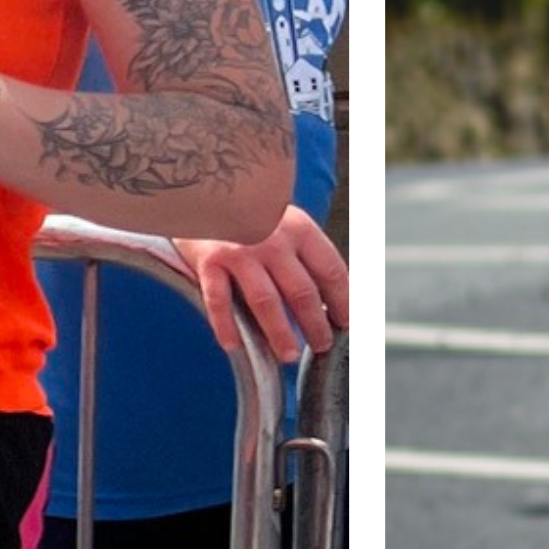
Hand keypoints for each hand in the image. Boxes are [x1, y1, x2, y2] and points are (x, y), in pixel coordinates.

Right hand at [192, 201, 348, 358]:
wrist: (202, 194)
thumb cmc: (250, 219)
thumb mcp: (285, 225)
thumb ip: (306, 256)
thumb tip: (335, 299)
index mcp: (299, 228)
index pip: (331, 270)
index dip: (344, 301)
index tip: (347, 323)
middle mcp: (272, 239)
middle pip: (302, 291)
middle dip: (316, 325)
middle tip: (322, 345)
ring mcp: (240, 251)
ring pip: (266, 301)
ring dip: (280, 333)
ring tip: (289, 355)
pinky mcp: (210, 261)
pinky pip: (220, 301)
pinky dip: (227, 326)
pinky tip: (234, 346)